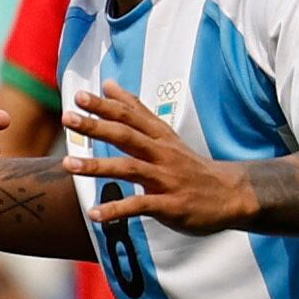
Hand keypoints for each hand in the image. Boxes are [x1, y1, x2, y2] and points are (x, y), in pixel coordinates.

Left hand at [67, 80, 251, 234]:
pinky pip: (140, 205)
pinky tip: (94, 213)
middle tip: (67, 117)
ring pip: (129, 168)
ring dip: (97, 166)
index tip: (79, 95)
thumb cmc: (190, 165)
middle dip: (96, 126)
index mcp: (159, 137)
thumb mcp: (165, 135)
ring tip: (68, 164)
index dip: (105, 105)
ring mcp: (166, 179)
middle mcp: (161, 154)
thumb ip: (137, 111)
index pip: (130, 116)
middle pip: (126, 135)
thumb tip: (109, 84)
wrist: (231, 194)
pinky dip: (116, 210)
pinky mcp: (170, 204)